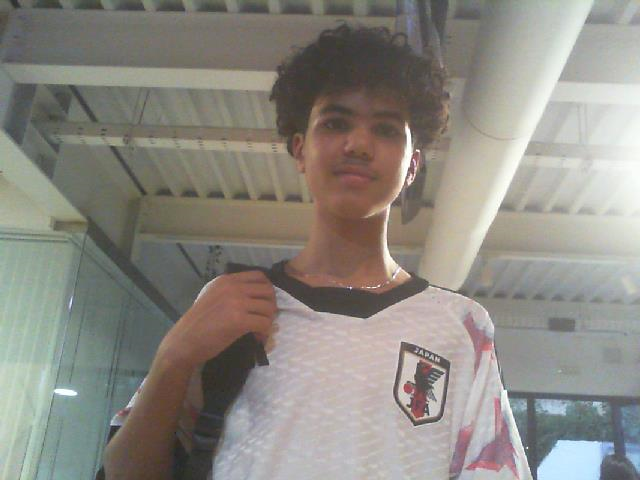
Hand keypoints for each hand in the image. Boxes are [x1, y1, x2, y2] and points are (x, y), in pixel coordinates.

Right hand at [157, 271, 276, 369]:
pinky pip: (264, 324)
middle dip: (271, 306)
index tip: (263, 303)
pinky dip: (264, 333)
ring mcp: (236, 303)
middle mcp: (233, 287)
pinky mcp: (239, 320)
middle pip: (268, 291)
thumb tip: (256, 297)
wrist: (184, 341)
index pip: (259, 276)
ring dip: (268, 321)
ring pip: (269, 308)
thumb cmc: (198, 323)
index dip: (267, 290)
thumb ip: (231, 292)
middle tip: (264, 318)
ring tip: (260, 331)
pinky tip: (257, 339)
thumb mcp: (213, 296)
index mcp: (227, 280)